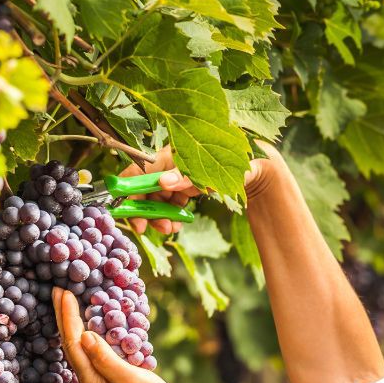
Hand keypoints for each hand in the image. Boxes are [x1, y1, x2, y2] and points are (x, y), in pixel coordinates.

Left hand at [53, 287, 187, 382]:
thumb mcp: (132, 380)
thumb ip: (107, 360)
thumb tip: (85, 335)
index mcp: (92, 381)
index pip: (74, 343)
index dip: (68, 317)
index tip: (64, 293)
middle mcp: (89, 380)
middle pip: (71, 343)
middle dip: (64, 316)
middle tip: (59, 289)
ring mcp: (97, 380)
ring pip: (79, 347)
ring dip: (73, 323)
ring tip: (68, 301)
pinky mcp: (107, 378)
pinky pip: (91, 351)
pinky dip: (87, 332)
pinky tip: (90, 323)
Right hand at [119, 143, 295, 233]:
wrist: (259, 171)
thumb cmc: (236, 164)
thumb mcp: (209, 172)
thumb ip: (184, 177)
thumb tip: (163, 183)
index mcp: (169, 153)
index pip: (137, 170)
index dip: (126, 190)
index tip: (124, 210)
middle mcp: (169, 164)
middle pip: (144, 187)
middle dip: (144, 209)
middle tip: (146, 228)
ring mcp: (178, 176)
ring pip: (157, 198)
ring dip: (159, 216)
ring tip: (169, 230)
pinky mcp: (187, 187)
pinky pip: (171, 203)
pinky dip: (171, 216)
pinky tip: (177, 226)